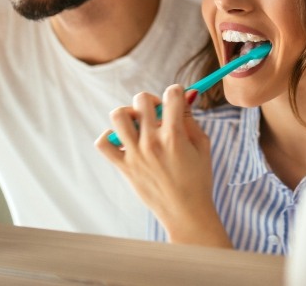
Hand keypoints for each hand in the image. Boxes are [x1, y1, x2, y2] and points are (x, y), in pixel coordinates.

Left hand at [95, 85, 231, 247]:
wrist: (186, 214)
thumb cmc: (198, 179)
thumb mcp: (202, 145)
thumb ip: (190, 118)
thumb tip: (184, 94)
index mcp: (174, 135)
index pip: (171, 94)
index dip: (176, 91)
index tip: (176, 97)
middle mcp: (151, 142)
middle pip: (141, 99)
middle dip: (152, 100)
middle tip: (158, 113)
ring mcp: (135, 154)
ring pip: (118, 115)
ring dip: (129, 113)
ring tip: (138, 124)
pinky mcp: (124, 167)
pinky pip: (103, 143)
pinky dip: (109, 136)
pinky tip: (123, 139)